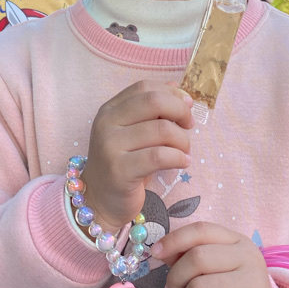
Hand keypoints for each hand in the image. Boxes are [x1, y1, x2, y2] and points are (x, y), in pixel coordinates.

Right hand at [83, 81, 193, 230]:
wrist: (99, 200)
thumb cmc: (124, 164)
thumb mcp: (134, 132)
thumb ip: (151, 110)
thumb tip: (178, 90)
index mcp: (110, 110)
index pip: (145, 87)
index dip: (171, 93)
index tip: (187, 106)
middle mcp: (106, 124)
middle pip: (154, 102)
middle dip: (180, 111)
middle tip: (189, 125)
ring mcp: (110, 146)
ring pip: (161, 130)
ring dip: (183, 140)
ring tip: (185, 151)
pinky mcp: (119, 170)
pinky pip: (159, 156)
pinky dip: (179, 157)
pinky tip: (183, 163)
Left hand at [153, 222, 277, 287]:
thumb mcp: (213, 271)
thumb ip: (188, 257)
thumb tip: (159, 250)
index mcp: (238, 241)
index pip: (202, 230)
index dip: (174, 239)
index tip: (154, 253)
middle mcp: (249, 257)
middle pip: (198, 258)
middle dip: (175, 279)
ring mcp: (255, 283)